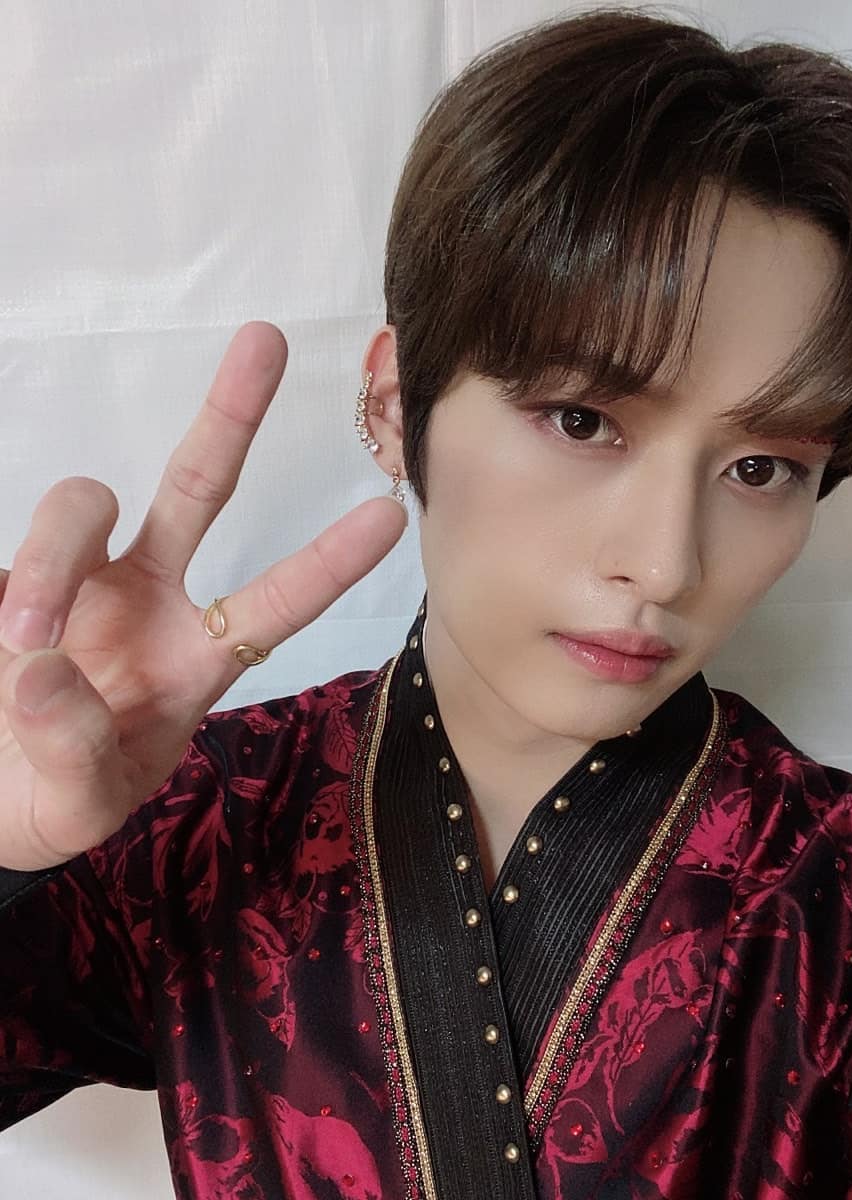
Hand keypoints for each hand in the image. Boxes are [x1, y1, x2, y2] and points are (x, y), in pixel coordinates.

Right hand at [0, 322, 405, 869]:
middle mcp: (148, 600)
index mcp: (196, 659)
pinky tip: (1, 623)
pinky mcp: (8, 570)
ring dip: (51, 564)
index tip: (387, 517)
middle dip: (231, 415)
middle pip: (196, 487)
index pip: (274, 604)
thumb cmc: (55, 797)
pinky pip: (7, 539)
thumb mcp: (81, 802)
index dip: (327, 565)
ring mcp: (77, 578)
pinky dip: (8, 579)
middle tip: (266, 339)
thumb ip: (74, 749)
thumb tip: (43, 668)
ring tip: (24, 642)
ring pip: (84, 505)